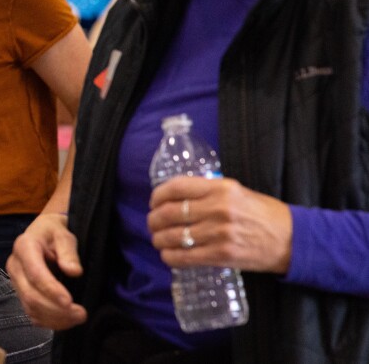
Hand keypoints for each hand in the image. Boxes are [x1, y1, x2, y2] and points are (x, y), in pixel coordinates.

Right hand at [6, 212, 87, 329]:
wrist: (45, 233)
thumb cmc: (55, 232)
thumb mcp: (64, 234)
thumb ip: (69, 251)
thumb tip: (73, 271)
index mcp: (24, 247)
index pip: (35, 274)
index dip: (51, 290)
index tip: (70, 302)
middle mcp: (15, 265)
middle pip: (31, 295)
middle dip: (56, 309)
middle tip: (81, 313)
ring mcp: (16, 281)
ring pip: (30, 308)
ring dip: (55, 318)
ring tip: (78, 317)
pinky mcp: (21, 293)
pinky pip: (32, 313)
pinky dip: (49, 321)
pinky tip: (66, 320)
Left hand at [148, 176, 292, 273]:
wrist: (293, 240)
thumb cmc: (264, 214)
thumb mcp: (238, 192)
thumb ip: (209, 191)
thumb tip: (178, 196)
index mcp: (220, 188)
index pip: (175, 187)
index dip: (157, 196)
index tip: (153, 202)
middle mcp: (218, 208)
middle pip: (169, 213)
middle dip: (154, 220)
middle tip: (152, 225)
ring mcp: (219, 233)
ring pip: (174, 236)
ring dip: (159, 240)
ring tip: (158, 241)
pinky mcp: (222, 255)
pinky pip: (185, 257)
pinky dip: (170, 257)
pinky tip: (168, 256)